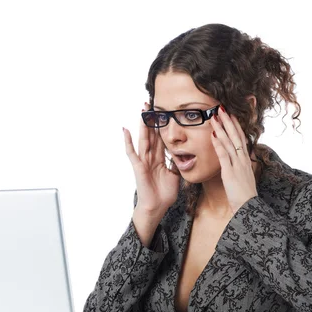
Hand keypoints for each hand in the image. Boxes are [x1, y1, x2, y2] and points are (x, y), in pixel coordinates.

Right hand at [123, 102, 180, 216]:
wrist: (157, 207)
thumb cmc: (164, 194)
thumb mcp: (176, 176)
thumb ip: (178, 164)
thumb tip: (186, 155)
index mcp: (160, 159)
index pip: (162, 138)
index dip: (163, 126)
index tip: (164, 112)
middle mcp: (151, 157)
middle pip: (152, 135)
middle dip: (152, 120)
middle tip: (151, 104)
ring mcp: (143, 161)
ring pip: (144, 139)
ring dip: (143, 125)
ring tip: (142, 111)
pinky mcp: (138, 167)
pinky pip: (132, 152)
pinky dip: (128, 141)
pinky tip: (125, 130)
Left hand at [210, 105, 258, 213]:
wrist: (249, 208)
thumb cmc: (245, 195)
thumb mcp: (243, 177)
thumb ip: (240, 166)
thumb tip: (237, 158)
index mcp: (246, 160)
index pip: (240, 138)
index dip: (235, 125)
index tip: (230, 114)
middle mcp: (243, 159)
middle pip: (236, 136)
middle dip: (228, 121)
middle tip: (221, 108)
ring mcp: (237, 165)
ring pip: (229, 142)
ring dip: (222, 128)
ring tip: (215, 116)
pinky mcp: (230, 172)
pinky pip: (224, 155)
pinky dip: (219, 144)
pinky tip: (213, 134)